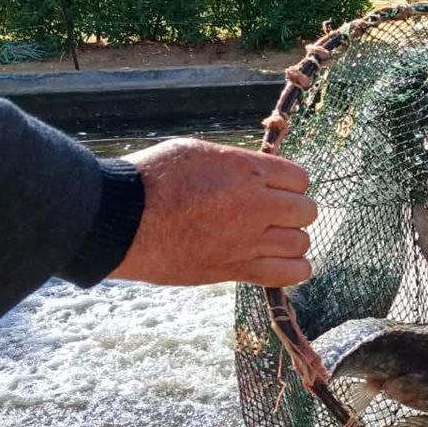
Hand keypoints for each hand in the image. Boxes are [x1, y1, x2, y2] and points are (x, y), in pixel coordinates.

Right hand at [110, 138, 317, 286]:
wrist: (121, 219)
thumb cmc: (151, 179)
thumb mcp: (197, 153)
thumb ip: (235, 165)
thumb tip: (258, 174)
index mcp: (246, 170)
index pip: (300, 178)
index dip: (291, 184)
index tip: (276, 190)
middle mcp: (255, 204)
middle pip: (306, 211)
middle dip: (294, 212)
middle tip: (274, 215)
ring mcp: (248, 239)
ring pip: (301, 243)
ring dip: (291, 241)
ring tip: (272, 240)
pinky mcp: (236, 269)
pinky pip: (288, 273)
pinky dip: (292, 269)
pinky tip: (280, 263)